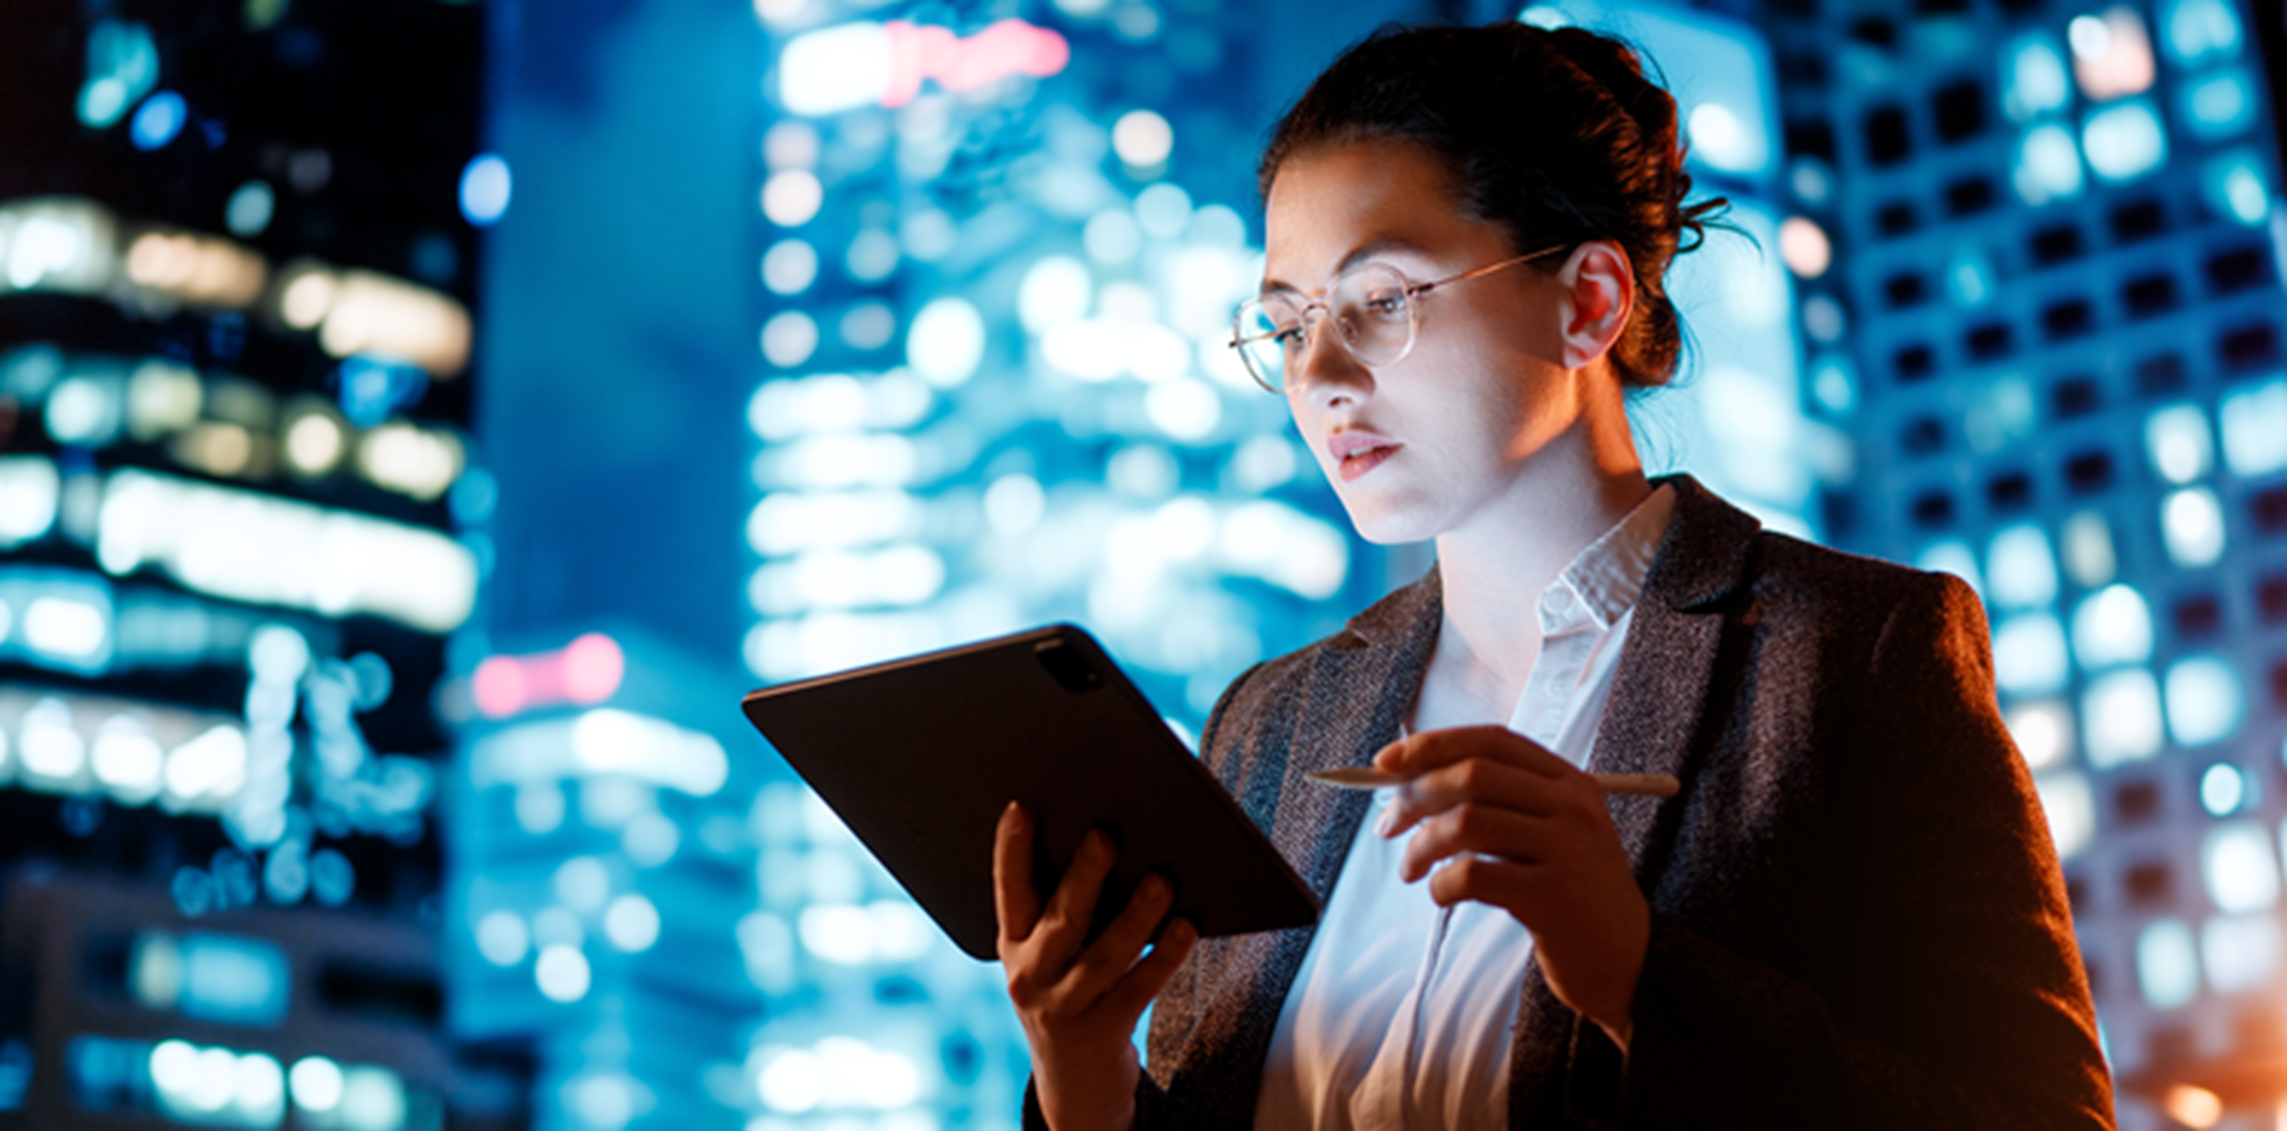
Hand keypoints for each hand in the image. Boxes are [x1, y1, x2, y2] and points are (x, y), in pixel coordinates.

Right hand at [995, 802, 1196, 1130]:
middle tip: (1106, 835)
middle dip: (1083, 875)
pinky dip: (1164, 957)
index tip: (1022, 808)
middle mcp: (1029, 976)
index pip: (1009, 891)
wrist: (1074, 1085)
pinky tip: (1187, 927)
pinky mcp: (1100, 1034)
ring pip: (1104, 955)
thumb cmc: (1072, 995)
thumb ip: (1067, 911)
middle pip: (1059, 919)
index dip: (1011, 850)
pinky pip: (1138, 988)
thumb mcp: (1053, 958)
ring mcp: (1062, 1008)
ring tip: (1162, 880)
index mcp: (1012, 946)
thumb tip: (1112, 845)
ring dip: (1136, 915)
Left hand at [1375, 726, 1648, 1047]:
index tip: (1385, 763)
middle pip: (1473, 775)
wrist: (1626, 959)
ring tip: (1411, 869)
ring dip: (1421, 846)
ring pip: (1467, 822)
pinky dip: (1441, 883)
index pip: (1491, 740)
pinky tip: (1442, 895)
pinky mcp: (1553, 897)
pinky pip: (1473, 875)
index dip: (1432, 745)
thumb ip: (1496, 802)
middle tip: (1388, 827)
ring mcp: (1566, 850)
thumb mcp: (1549, 833)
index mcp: (1569, 782)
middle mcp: (1572, 807)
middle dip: (1415, 796)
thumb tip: (1409, 781)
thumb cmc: (1570, 893)